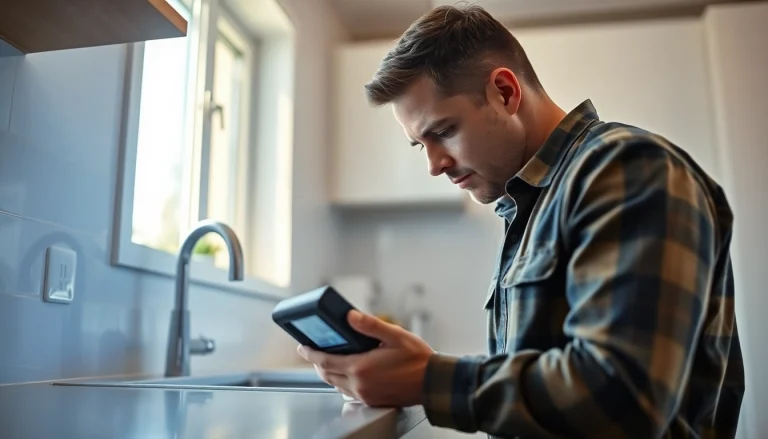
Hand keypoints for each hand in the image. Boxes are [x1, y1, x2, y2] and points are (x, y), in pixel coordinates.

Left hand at [296, 310, 433, 406]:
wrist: (432, 383)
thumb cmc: (417, 360)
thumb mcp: (395, 335)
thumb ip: (370, 325)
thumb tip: (350, 316)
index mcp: (361, 368)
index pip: (325, 361)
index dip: (310, 353)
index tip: (302, 346)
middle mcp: (359, 384)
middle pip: (327, 375)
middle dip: (317, 363)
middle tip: (312, 352)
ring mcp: (365, 395)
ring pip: (336, 384)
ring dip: (329, 372)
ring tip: (329, 359)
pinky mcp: (372, 400)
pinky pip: (349, 392)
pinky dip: (342, 381)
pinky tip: (348, 371)